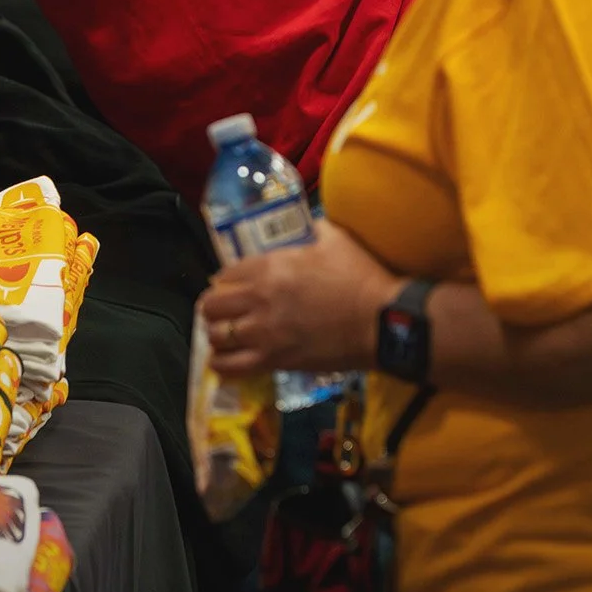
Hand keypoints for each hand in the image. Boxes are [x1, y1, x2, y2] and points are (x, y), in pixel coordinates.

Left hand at [199, 220, 397, 376]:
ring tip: (225, 336)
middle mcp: (257, 299)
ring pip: (216, 337)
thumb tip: (305, 224)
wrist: (380, 321)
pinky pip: (232, 367)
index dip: (225, 280)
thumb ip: (311, 228)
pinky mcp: (273, 360)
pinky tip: (225, 361)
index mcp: (268, 267)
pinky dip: (223, 365)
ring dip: (216, 335)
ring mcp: (263, 333)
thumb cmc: (360, 277)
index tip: (232, 286)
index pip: (225, 273)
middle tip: (224, 311)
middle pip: (211, 305)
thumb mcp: (334, 238)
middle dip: (214, 307)